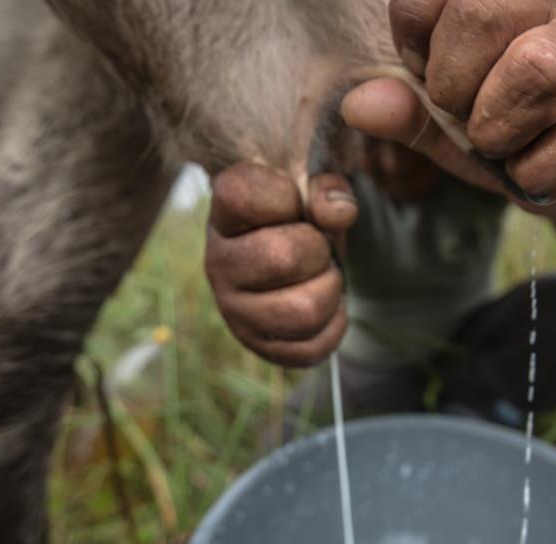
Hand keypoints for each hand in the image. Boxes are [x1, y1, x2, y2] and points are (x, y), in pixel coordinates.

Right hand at [204, 163, 357, 366]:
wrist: (285, 258)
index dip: (284, 195)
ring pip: (303, 312)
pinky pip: (312, 348)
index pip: (243, 196)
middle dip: (318, 249)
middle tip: (316, 246)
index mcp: (224, 215)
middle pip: (283, 259)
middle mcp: (218, 264)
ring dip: (331, 289)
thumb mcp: (310, 190)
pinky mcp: (258, 345)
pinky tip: (325, 304)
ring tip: (321, 276)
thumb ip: (327, 189)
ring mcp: (234, 311)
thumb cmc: (296, 218)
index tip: (291, 201)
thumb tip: (337, 214)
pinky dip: (334, 324)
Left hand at [342, 0, 555, 216]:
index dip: (416, 42)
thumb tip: (361, 106)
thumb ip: (401, 110)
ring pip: (540, 67)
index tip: (426, 75)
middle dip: (455, 84)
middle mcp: (548, 7)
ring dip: (500, 128)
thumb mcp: (437, 120)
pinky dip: (540, 172)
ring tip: (500, 145)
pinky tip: (533, 171)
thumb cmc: (495, 129)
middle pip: (486, 10)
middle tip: (464, 117)